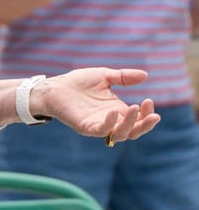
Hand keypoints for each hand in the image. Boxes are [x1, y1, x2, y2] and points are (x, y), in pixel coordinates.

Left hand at [32, 67, 159, 141]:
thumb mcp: (105, 76)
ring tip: (135, 109)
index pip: (137, 119)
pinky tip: (114, 112)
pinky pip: (101, 130)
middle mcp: (110, 121)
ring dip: (130, 124)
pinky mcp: (85, 127)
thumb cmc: (79, 82)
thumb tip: (145, 75)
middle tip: (154, 115)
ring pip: (120, 134)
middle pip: (133, 131)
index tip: (149, 100)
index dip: (146, 113)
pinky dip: (109, 123)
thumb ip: (123, 77)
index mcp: (117, 110)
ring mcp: (98, 125)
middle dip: (145, 125)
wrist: (56, 86)